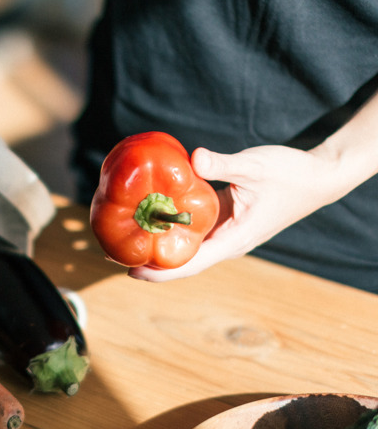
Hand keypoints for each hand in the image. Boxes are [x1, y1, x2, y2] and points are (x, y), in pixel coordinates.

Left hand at [128, 143, 339, 281]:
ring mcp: (223, 233)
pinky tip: (149, 216)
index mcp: (232, 240)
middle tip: (109, 252)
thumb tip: (194, 158)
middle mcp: (225, 243)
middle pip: (180, 262)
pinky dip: (169, 227)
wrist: (319, 176)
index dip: (158, 270)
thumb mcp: (256, 166)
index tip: (128, 269)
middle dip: (147, 261)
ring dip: (155, 245)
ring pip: (184, 248)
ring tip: (120, 237)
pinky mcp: (223, 220)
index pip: (188, 264)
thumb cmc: (291, 174)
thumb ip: (224, 163)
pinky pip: (191, 230)